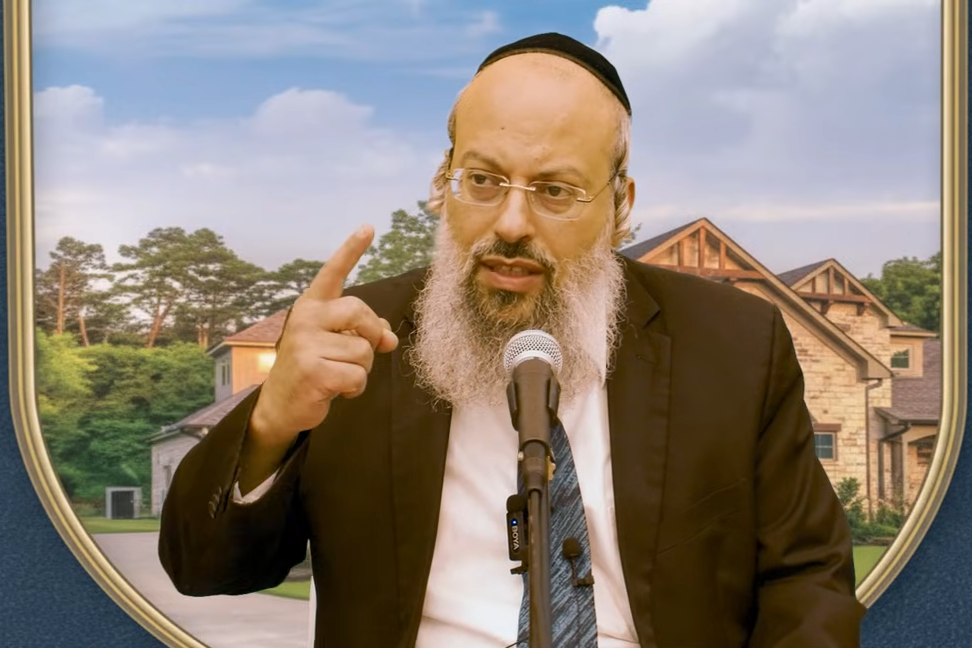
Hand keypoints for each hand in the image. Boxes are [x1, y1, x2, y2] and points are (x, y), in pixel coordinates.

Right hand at [249, 225, 397, 445]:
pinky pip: (357, 375)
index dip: (352, 250)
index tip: (369, 227)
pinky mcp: (312, 370)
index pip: (333, 272)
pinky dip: (355, 388)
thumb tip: (390, 338)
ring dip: (361, 370)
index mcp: (311, 305)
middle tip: (363, 352)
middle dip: (371, 335)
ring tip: (339, 375)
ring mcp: (306, 343)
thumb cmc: (315, 368)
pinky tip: (336, 390)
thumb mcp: (336, 343)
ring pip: (363, 351)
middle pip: (360, 311)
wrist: (282, 405)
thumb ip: (363, 332)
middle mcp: (305, 317)